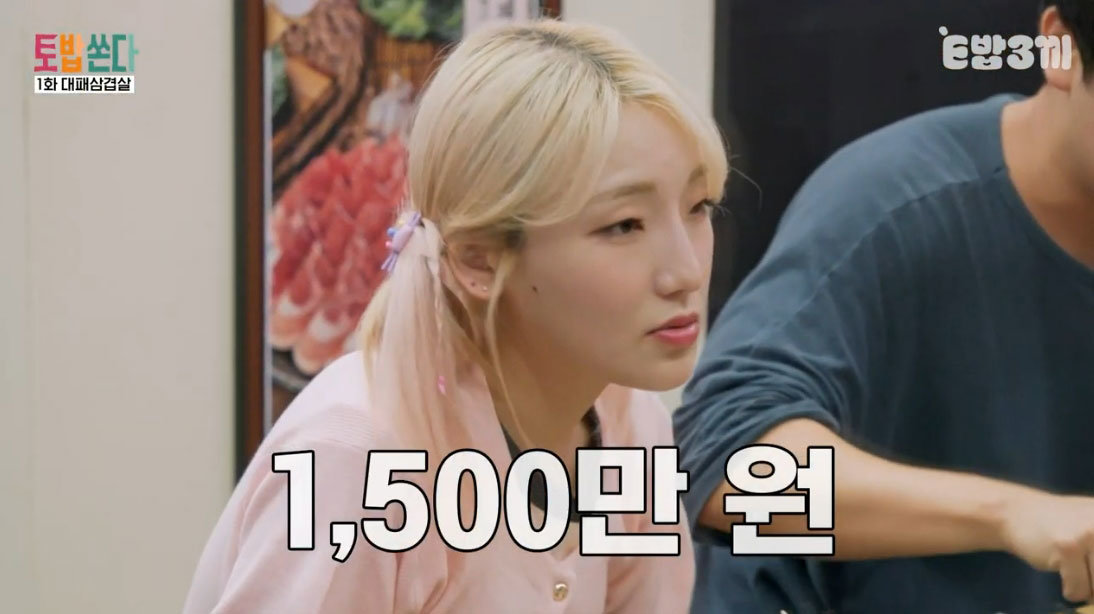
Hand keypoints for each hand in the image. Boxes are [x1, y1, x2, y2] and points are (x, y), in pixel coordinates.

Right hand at [1000, 489, 1093, 603]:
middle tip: (1086, 572)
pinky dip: (1070, 590)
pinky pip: (1079, 590)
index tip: (1090, 565)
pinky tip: (1058, 567)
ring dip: (1088, 589)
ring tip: (1074, 568)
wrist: (1017, 512)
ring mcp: (1089, 533)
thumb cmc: (1064, 526)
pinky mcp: (1067, 546)